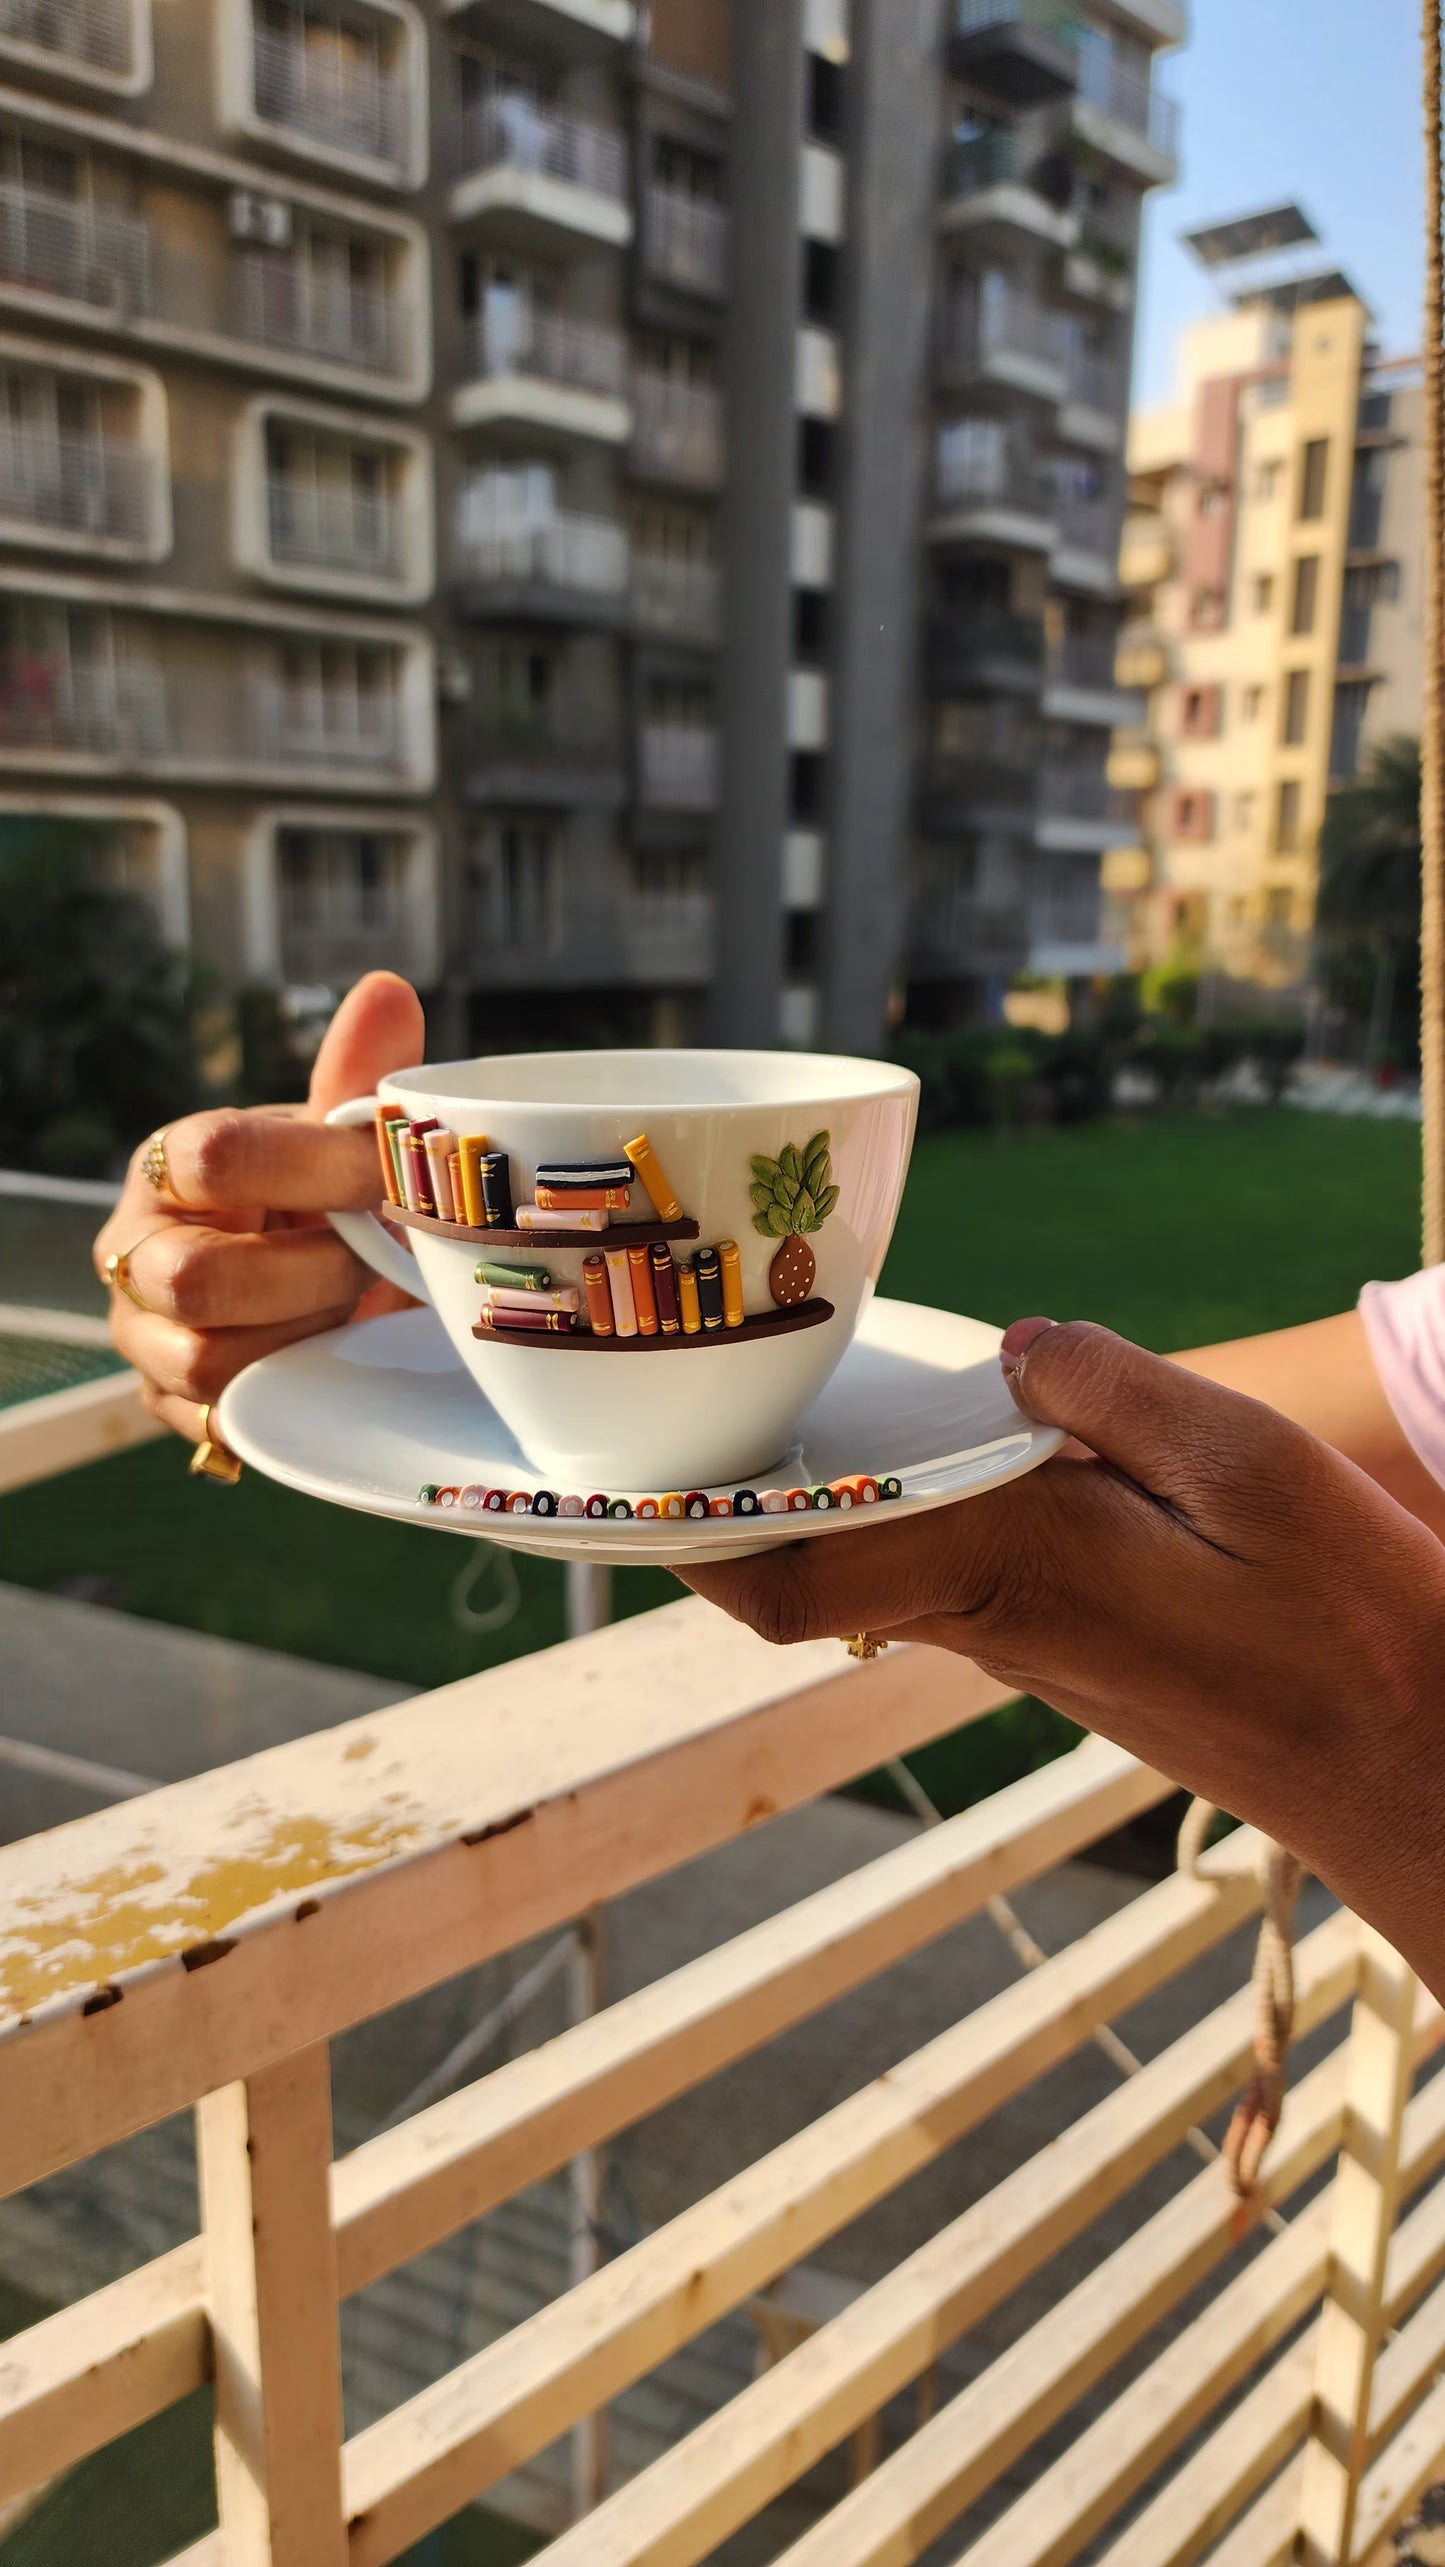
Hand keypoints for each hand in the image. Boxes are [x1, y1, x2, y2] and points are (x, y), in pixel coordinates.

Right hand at [94, 970, 424, 1452]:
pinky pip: (218, 1417)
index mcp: (170, 1167)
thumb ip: (355, 1080)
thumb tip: (387, 990)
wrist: (305, 1289)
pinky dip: (285, 1391)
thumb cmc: (312, 1203)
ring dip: (299, 1336)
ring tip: (347, 1306)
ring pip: (204, 1357)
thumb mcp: (332, 1144)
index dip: (313, 1169)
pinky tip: (327, 1358)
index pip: (211, 1156)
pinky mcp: (169, 1404)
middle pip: (196, 1277)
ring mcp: (144, 1333)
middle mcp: (137, 1250)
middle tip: (368, 1260)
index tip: (386, 1177)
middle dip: (306, 1274)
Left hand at [683, 1319, 1444, 1987]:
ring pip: (881, 1568)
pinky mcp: (1076, 1645)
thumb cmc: (1359, 1632)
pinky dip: (911, 1505)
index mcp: (1017, 1573)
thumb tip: (1016, 1348)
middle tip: (676, 1391)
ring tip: (779, 1383)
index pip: (800, 1579)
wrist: (1423, 1779)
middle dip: (731, 1497)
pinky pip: (953, 1568)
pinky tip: (937, 1430)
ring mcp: (1034, 1645)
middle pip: (813, 1570)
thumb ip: (1120, 1396)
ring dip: (818, 1495)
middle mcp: (998, 1621)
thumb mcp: (1256, 1473)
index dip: (693, 1537)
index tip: (613, 1485)